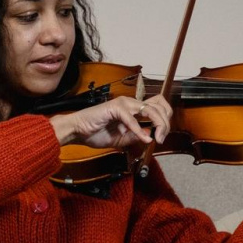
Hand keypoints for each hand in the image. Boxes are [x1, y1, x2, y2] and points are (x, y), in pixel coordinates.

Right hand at [50, 95, 172, 148]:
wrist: (77, 131)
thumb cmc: (96, 133)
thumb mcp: (123, 139)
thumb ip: (137, 136)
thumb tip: (152, 136)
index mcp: (133, 109)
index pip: (158, 106)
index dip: (165, 119)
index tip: (162, 135)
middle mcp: (131, 103)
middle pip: (159, 106)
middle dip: (165, 123)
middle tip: (161, 138)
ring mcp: (124, 104)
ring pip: (150, 110)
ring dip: (158, 124)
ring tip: (156, 138)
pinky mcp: (115, 107)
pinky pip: (132, 119)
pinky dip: (139, 130)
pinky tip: (143, 139)